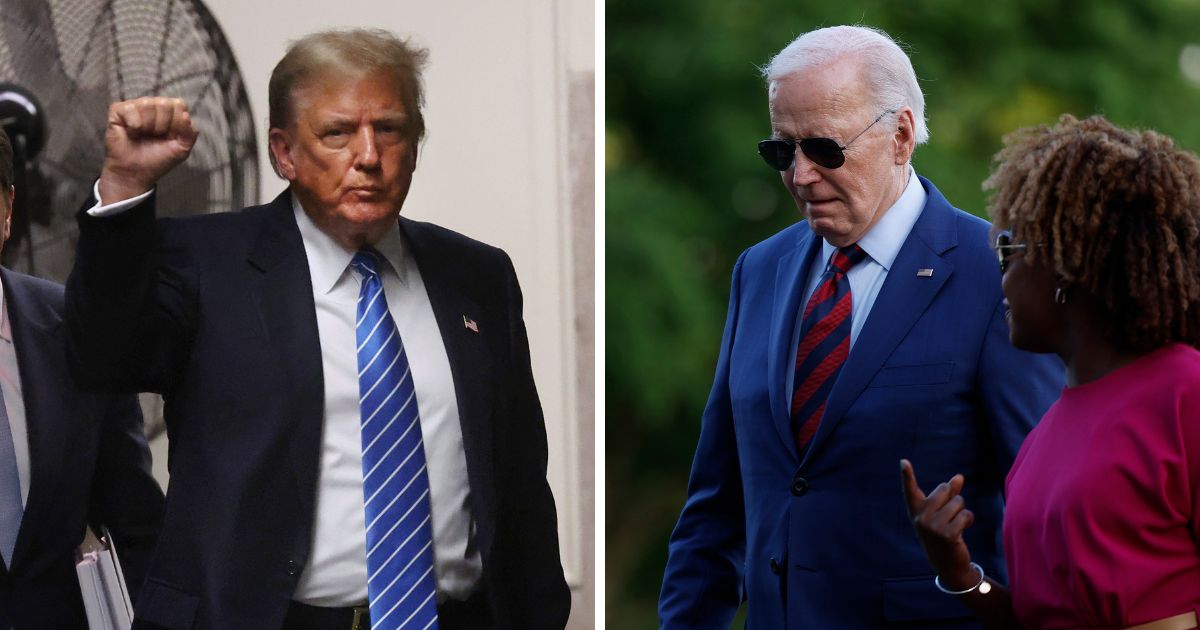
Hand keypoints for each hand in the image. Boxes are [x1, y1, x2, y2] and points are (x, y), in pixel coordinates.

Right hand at [98, 97, 198, 202]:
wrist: (135, 172)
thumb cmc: (158, 159)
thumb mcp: (182, 148)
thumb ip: (190, 132)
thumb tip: (185, 115)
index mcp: (170, 111)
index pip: (179, 104)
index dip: (176, 123)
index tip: (170, 137)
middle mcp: (153, 104)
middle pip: (164, 104)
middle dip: (162, 126)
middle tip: (155, 137)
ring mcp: (135, 106)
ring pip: (147, 105)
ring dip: (148, 126)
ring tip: (142, 135)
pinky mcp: (118, 110)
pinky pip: (130, 109)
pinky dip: (133, 125)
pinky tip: (131, 133)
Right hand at [900, 459, 979, 589]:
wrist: (948, 564)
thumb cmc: (943, 533)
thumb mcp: (941, 513)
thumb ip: (949, 494)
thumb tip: (959, 477)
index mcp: (915, 511)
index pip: (910, 490)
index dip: (907, 475)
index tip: (903, 462)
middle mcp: (920, 517)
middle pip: (944, 489)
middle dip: (953, 498)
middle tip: (949, 516)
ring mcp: (932, 526)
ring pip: (958, 502)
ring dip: (963, 511)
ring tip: (956, 525)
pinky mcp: (947, 534)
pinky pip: (966, 515)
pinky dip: (968, 520)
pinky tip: (963, 530)